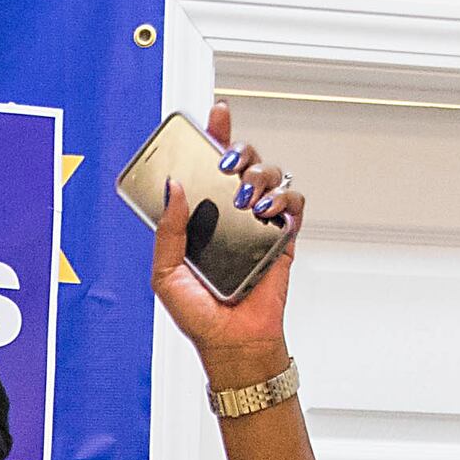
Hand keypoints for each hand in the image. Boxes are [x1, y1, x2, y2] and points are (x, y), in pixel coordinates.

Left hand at [150, 103, 304, 373]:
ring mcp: (259, 224)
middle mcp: (232, 215)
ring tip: (244, 202)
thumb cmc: (199, 316)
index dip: (216, 135)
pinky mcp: (283, 238)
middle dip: (239, 151)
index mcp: (203, 217)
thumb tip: (173, 188)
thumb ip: (168, 230)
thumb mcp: (166, 273)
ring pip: (271, 176)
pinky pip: (294, 203)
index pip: (210, 167)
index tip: (216, 114)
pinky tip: (265, 212)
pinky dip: (284, 198)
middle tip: (226, 165)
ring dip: (259, 177)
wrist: (232, 345)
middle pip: (245, 162)